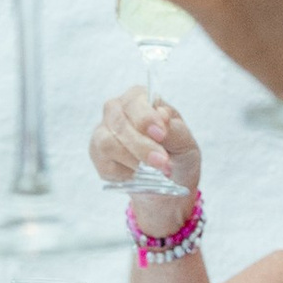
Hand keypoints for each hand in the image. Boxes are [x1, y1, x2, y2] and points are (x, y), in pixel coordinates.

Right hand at [90, 82, 201, 221]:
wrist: (170, 183)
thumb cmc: (177, 155)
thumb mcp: (185, 143)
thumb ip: (174, 129)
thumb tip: (161, 115)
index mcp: (139, 99)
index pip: (134, 101)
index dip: (146, 118)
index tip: (160, 134)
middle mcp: (117, 111)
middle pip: (119, 123)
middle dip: (141, 145)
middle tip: (162, 162)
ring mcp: (103, 132)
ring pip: (107, 143)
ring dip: (133, 160)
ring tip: (154, 170)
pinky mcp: (97, 156)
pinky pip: (104, 164)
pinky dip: (124, 173)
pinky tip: (138, 175)